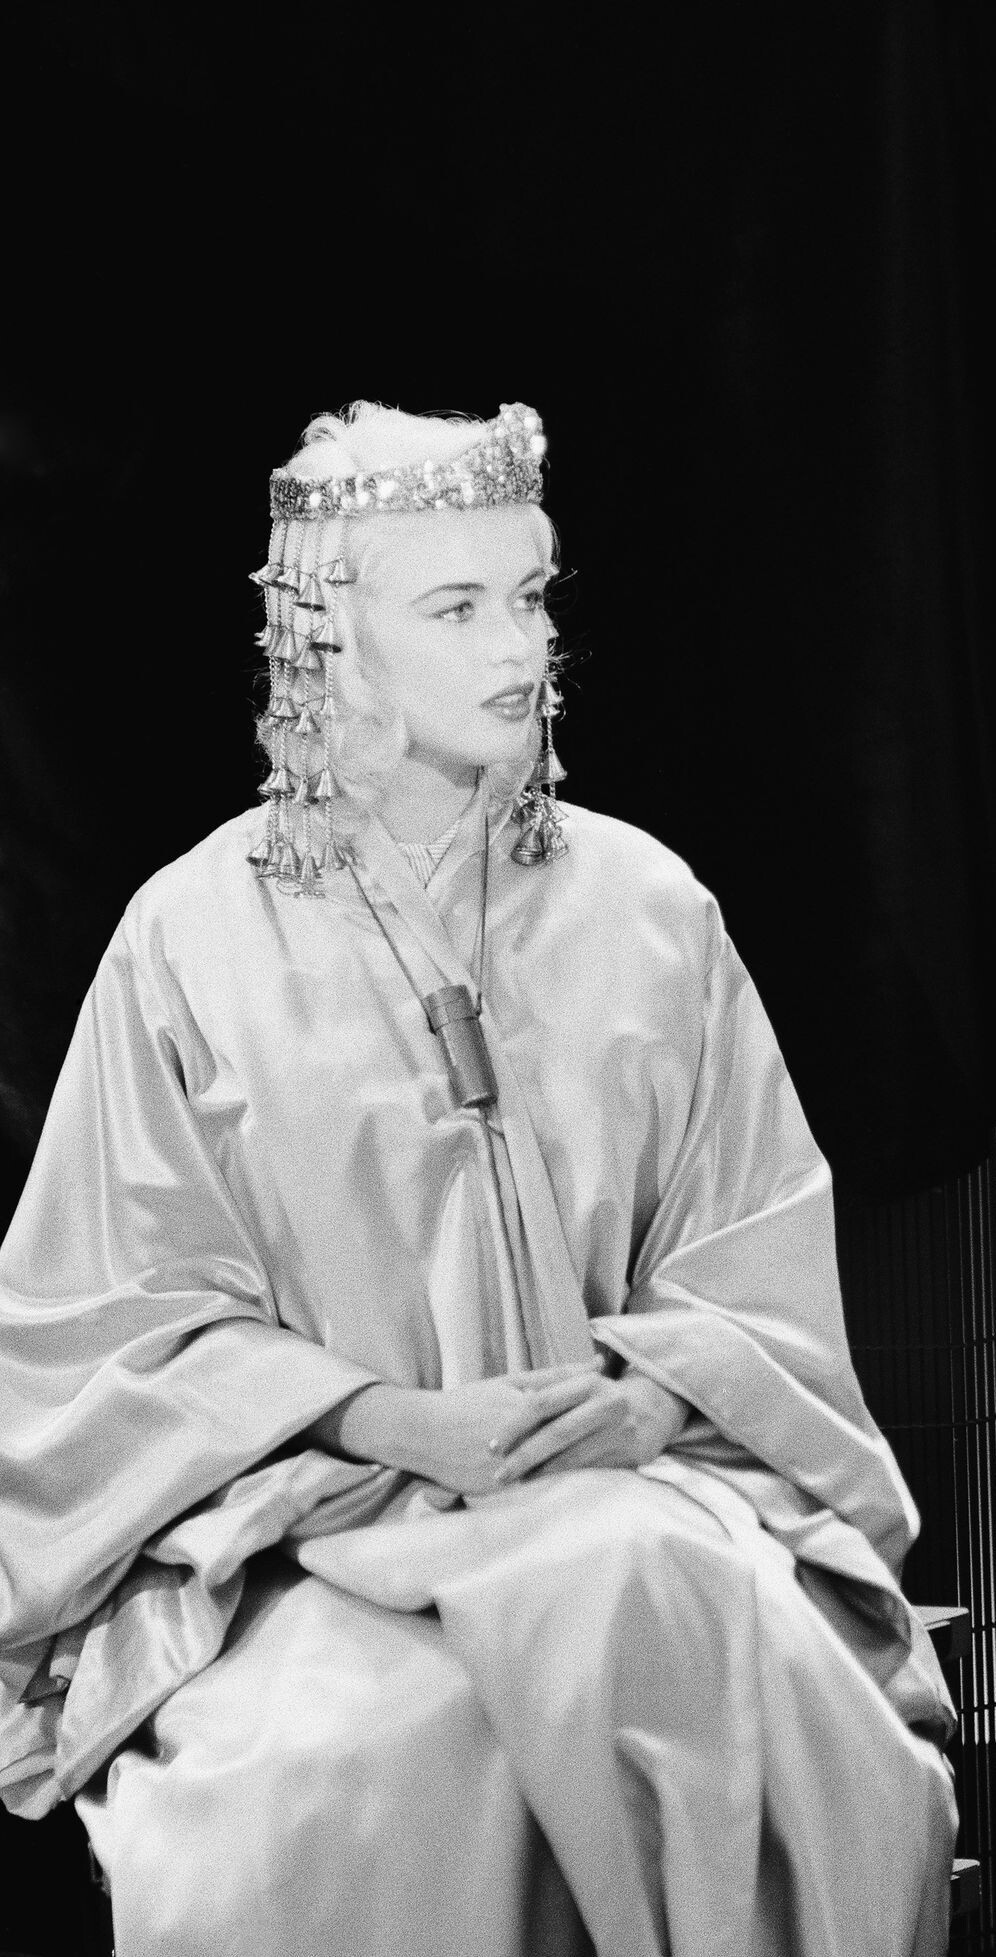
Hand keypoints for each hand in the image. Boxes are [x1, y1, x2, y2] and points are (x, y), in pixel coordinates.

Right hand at [324, 1363, 604, 1498]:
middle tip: (628, 1439)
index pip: (570, 1412)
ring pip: (555, 1472)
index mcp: (522, 1410)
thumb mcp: (510, 1382)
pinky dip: (557, 1489)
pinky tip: (580, 1489)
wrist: (422, 1434)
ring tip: (612, 1467)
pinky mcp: (495, 1491)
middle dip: (598, 1442)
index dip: (599, 1413)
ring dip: (583, 1469)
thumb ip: (555, 1375)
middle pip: (568, 1444)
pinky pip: (534, 1494)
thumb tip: (597, 1361)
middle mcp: (516, 1441)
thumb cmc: (468, 1402)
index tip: (625, 1411)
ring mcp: (505, 1469)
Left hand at [493, 1367, 688, 1483]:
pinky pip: (590, 1471)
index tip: (492, 1446)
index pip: (542, 1403)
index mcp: (588, 1382)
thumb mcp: (583, 1381)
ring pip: (573, 1457)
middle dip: (524, 1457)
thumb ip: (550, 1387)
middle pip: (556, 1433)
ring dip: (541, 1473)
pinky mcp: (630, 1455)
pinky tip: (546, 1486)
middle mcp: (606, 1405)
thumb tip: (511, 1399)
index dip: (514, 1426)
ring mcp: (620, 1431)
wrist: (660, 1407)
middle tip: (499, 1474)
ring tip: (518, 1483)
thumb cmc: (607, 1394)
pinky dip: (565, 1479)